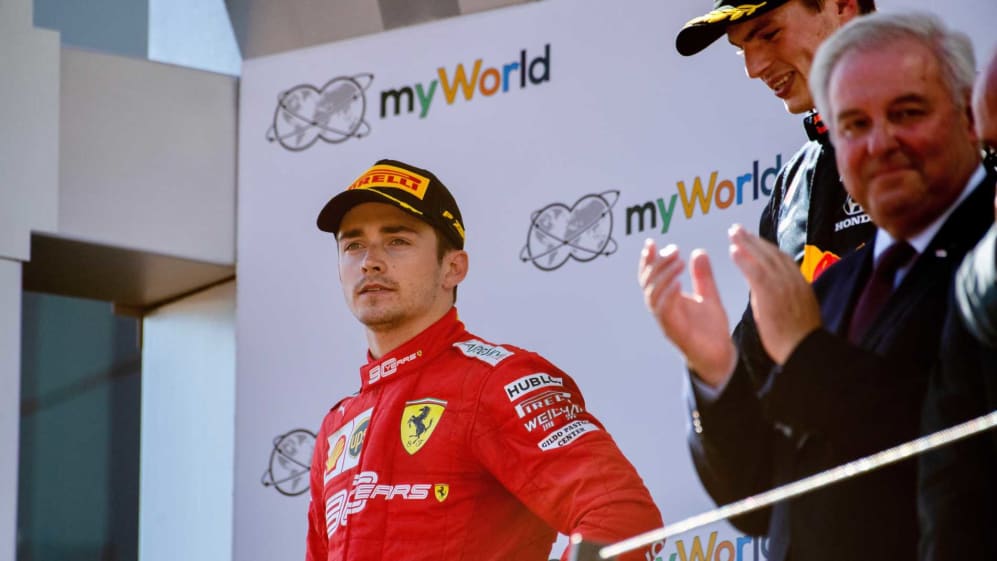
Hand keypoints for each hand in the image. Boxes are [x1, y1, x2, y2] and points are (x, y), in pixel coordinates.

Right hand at [638, 238, 736, 386]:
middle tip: (673, 250)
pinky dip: (667, 295)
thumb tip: (699, 252)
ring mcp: (666, 320)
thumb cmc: (712, 329)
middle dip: (657, 264)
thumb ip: (703, 276)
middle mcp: (663, 309)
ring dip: (662, 276)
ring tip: (677, 262)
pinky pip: (662, 311)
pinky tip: (677, 283)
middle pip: (647, 283)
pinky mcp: (673, 330)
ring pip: (652, 295)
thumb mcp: (709, 295)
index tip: (651, 242)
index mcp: (668, 299)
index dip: (648, 260)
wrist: (721, 356)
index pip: (650, 276)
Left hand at [728, 224, 821, 363]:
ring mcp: (783, 285)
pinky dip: (744, 259)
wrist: (804, 349)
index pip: (782, 259)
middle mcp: (793, 280)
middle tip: (738, 230)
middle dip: (754, 240)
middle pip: (772, 253)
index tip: (753, 240)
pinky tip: (733, 251)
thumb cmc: (800, 339)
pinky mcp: (770, 294)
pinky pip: (755, 271)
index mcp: (801, 284)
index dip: (766, 247)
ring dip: (746, 243)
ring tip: (733, 233)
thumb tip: (775, 292)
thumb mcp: (799, 311)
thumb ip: (788, 297)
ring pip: (763, 258)